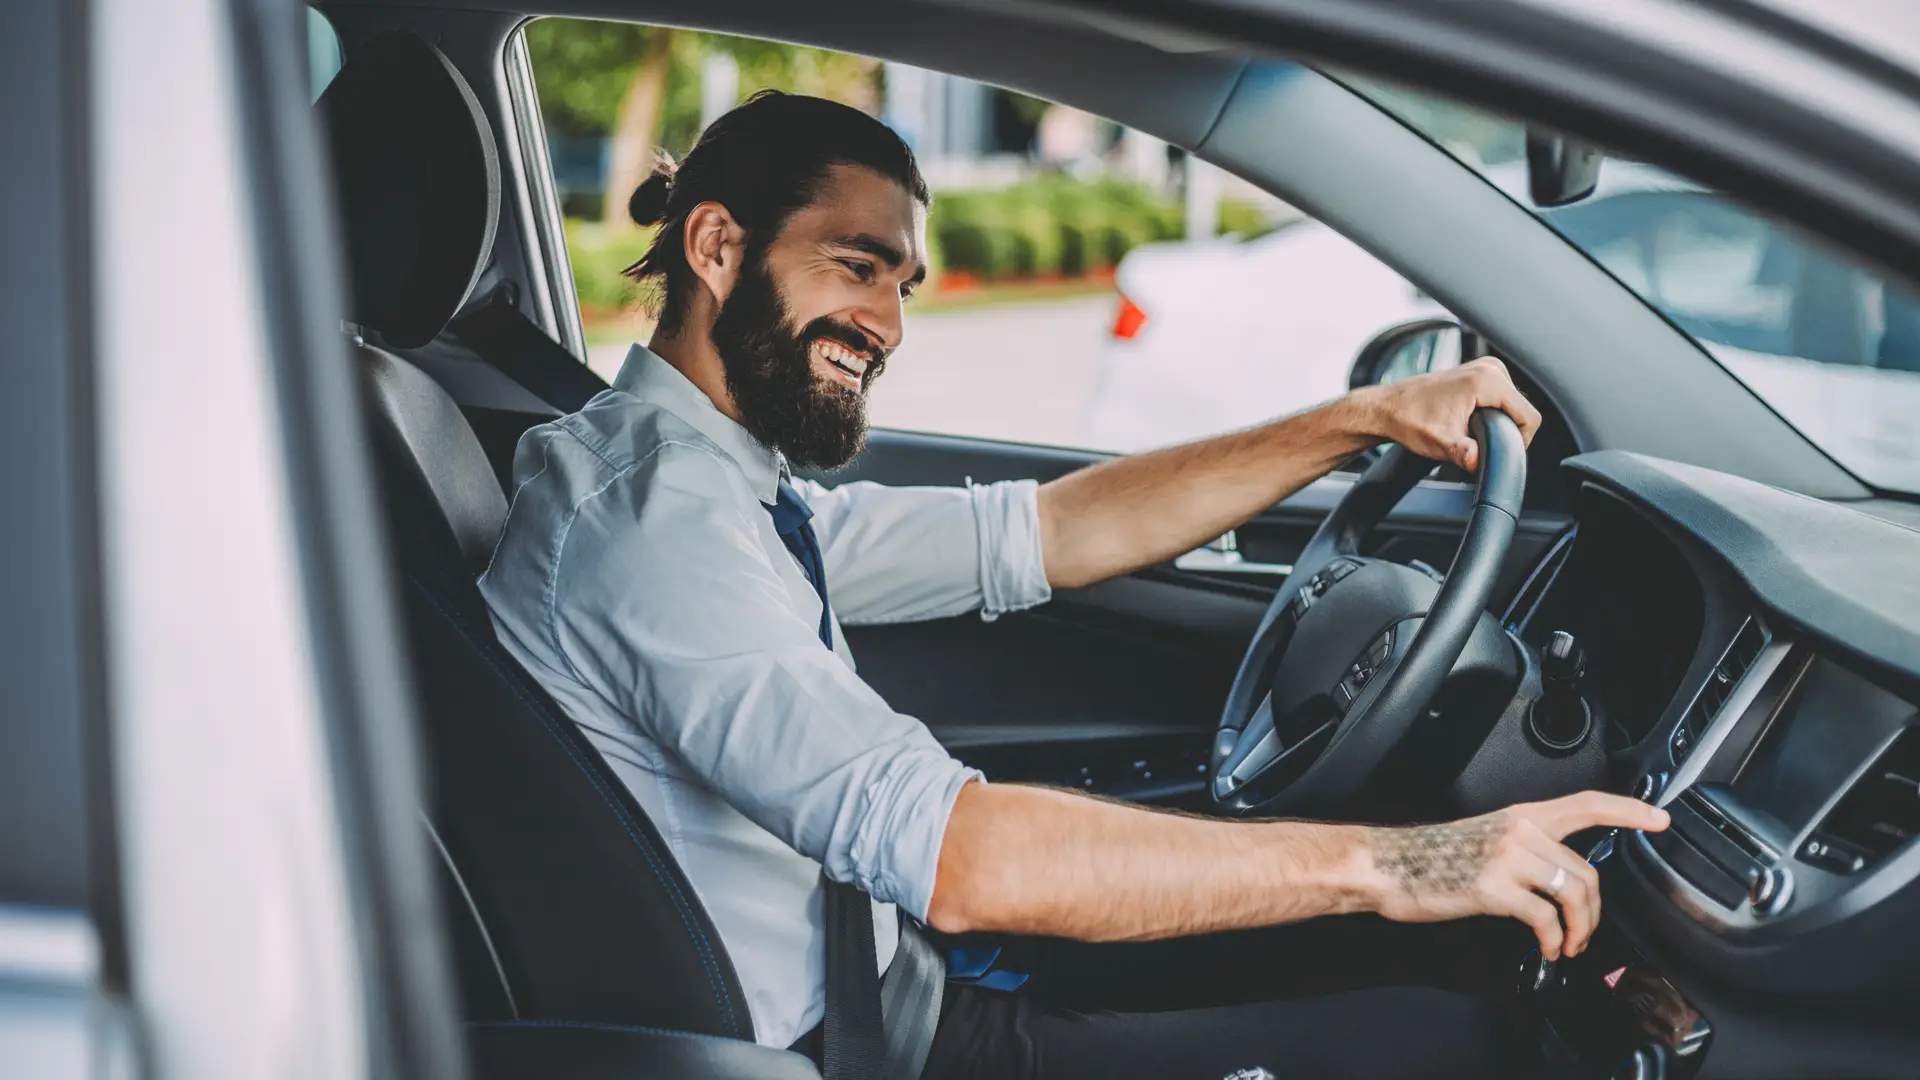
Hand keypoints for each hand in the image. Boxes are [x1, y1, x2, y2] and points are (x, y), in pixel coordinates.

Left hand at [1352, 356, 1543, 472]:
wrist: (1388, 407)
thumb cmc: (1409, 420)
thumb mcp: (1440, 442)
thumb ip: (1463, 452)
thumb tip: (1476, 460)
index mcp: (1487, 379)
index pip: (1529, 417)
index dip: (1519, 440)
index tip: (1496, 450)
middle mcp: (1490, 368)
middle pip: (1522, 411)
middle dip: (1505, 431)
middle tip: (1476, 440)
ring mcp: (1485, 367)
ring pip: (1513, 405)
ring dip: (1498, 422)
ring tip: (1469, 429)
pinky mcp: (1480, 372)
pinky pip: (1502, 398)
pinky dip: (1491, 413)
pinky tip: (1469, 420)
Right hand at [1360, 792, 1668, 959]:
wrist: (1390, 865)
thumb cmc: (1432, 857)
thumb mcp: (1486, 838)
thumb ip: (1526, 849)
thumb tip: (1557, 878)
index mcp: (1521, 816)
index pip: (1586, 804)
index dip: (1628, 810)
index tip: (1659, 819)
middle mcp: (1519, 831)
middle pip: (1586, 871)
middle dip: (1595, 911)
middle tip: (1584, 933)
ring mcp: (1507, 858)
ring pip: (1573, 894)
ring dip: (1580, 928)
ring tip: (1569, 944)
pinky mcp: (1494, 888)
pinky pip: (1544, 918)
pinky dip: (1553, 940)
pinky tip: (1547, 947)